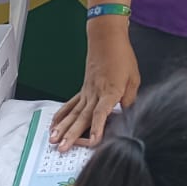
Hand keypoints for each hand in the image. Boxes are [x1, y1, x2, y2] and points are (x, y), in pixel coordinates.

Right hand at [51, 19, 139, 149]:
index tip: (93, 141)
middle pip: (82, 117)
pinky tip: (54, 124)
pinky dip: (62, 115)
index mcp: (110, 91)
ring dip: (62, 127)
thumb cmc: (122, 56)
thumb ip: (129, 99)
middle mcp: (95, 93)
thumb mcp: (133, 78)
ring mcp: (86, 92)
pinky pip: (70, 104)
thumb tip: (128, 114)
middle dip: (72, 134)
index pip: (101, 113)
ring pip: (73, 113)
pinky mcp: (83, 89)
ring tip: (53, 139)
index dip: (97, 128)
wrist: (106, 39)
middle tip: (62, 147)